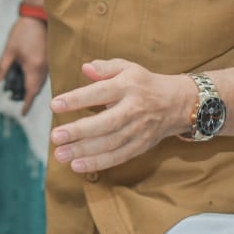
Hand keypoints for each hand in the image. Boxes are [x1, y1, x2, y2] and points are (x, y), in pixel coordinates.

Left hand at [0, 16, 47, 114]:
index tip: (22, 114)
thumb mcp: (10, 50)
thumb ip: (3, 67)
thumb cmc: (23, 31)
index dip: (26, 104)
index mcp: (34, 67)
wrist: (39, 16)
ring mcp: (50, 64)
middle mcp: (44, 68)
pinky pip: (45, 75)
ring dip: (33, 88)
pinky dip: (37, 80)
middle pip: (37, 89)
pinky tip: (28, 77)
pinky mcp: (51, 59)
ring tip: (20, 88)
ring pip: (42, 83)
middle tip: (17, 99)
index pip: (31, 92)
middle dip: (28, 97)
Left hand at [50, 59, 190, 172]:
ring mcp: (139, 130)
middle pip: (105, 123)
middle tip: (55, 136)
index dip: (77, 99)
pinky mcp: (141, 146)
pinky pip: (118, 157)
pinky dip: (98, 163)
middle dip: (79, 131)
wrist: (178, 103)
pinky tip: (77, 165)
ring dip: (84, 151)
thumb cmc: (143, 83)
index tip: (55, 104)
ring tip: (60, 154)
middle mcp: (134, 109)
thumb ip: (105, 68)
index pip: (100, 92)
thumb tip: (85, 68)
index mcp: (128, 86)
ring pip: (110, 143)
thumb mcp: (127, 68)